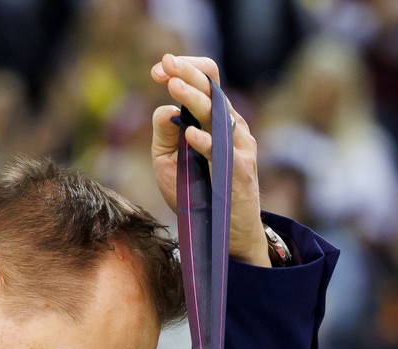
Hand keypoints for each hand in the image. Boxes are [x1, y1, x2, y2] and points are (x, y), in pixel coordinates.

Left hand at [150, 54, 269, 266]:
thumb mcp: (169, 161)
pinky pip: (223, 152)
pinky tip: (190, 134)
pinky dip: (206, 142)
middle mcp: (229, 128)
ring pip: (218, 114)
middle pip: (213, 89)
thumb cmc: (198, 195)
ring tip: (173, 86)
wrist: (223, 234)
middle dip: (188, 73)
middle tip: (166, 64)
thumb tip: (164, 109)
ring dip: (195, 98)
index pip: (206, 82)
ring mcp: (238, 148)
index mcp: (214, 121)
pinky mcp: (239, 172)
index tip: (158, 70)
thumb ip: (164, 134)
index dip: (184, 70)